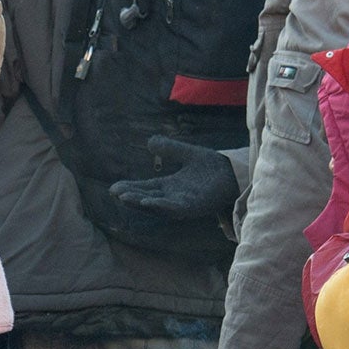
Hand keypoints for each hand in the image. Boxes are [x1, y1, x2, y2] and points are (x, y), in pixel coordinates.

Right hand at [112, 137, 240, 221]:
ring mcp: (183, 203)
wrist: (233, 172)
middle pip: (147, 197)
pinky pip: (174, 207)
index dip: (130, 188)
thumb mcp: (185, 153)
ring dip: (141, 202)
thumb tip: (150, 141)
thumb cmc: (211, 165)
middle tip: (115, 193)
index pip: (145, 188)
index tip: (114, 188)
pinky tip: (148, 201)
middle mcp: (173, 197)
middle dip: (131, 196)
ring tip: (125, 198)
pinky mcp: (194, 207)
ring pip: (157, 205)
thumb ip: (168, 148)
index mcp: (169, 186)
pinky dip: (160, 205)